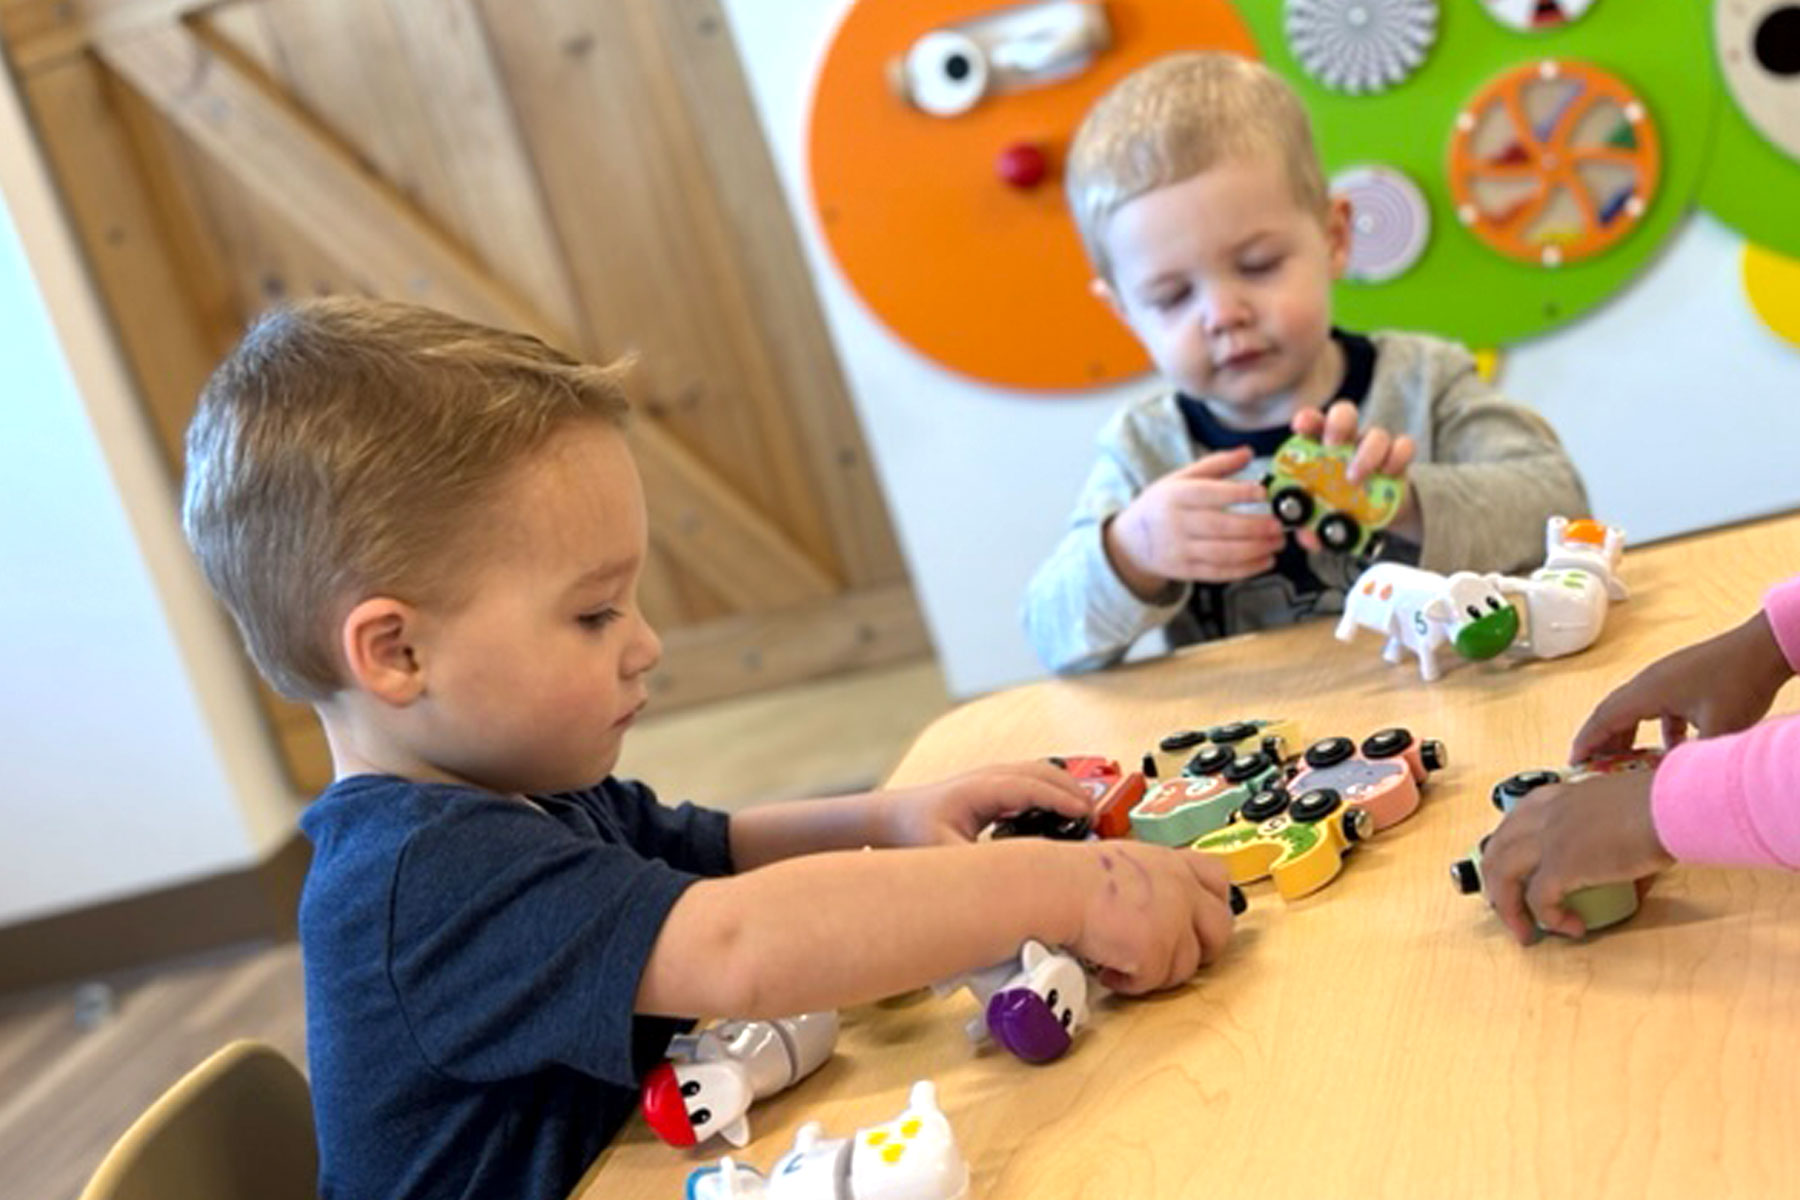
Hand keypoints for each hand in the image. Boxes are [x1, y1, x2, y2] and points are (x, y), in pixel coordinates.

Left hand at [878, 761, 1091, 846]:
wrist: (889, 818)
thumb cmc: (912, 831)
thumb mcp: (943, 853)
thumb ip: (976, 864)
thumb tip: (1009, 875)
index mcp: (978, 790)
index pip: (1029, 787)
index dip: (1060, 798)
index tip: (1084, 812)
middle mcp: (986, 778)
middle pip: (1040, 771)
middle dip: (1071, 787)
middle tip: (1096, 813)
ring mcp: (988, 779)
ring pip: (1037, 772)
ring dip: (1063, 786)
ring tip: (1086, 811)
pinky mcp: (989, 788)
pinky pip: (1029, 782)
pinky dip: (1050, 790)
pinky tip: (1059, 811)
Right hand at [1066, 841, 1235, 993]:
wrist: (1057, 888)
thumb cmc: (1074, 875)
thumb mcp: (1127, 861)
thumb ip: (1154, 881)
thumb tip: (1154, 907)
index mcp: (1173, 864)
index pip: (1218, 879)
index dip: (1214, 905)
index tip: (1200, 922)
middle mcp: (1182, 891)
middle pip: (1219, 930)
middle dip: (1200, 951)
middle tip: (1170, 956)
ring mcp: (1173, 923)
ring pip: (1186, 966)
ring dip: (1156, 971)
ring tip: (1124, 961)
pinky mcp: (1156, 953)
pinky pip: (1153, 982)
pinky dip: (1130, 983)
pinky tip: (1110, 969)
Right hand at [1103, 446, 1287, 598]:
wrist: (1131, 542)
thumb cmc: (1162, 505)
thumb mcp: (1181, 478)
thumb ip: (1216, 465)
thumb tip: (1248, 452)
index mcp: (1176, 496)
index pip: (1210, 494)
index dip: (1239, 493)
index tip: (1264, 492)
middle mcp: (1176, 524)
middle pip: (1221, 527)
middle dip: (1255, 527)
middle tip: (1279, 524)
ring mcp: (1180, 551)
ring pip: (1223, 553)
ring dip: (1256, 549)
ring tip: (1277, 542)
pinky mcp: (1186, 571)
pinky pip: (1220, 573)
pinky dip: (1246, 569)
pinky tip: (1265, 560)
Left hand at [1289, 400, 1418, 547]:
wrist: (1374, 516)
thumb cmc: (1339, 505)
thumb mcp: (1321, 517)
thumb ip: (1310, 525)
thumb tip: (1308, 537)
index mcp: (1320, 447)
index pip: (1313, 422)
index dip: (1307, 418)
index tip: (1300, 426)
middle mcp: (1347, 440)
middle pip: (1345, 413)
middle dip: (1337, 425)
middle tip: (1331, 447)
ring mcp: (1374, 447)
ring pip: (1376, 433)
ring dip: (1366, 454)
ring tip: (1355, 479)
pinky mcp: (1398, 459)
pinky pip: (1404, 446)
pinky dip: (1397, 458)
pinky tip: (1388, 474)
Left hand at [1478, 770, 1671, 943]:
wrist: (1670, 806)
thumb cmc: (1658, 806)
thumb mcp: (1615, 813)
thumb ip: (1605, 839)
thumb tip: (1623, 879)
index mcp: (1553, 798)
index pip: (1510, 827)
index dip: (1505, 857)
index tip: (1513, 879)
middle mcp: (1541, 815)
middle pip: (1495, 853)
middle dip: (1496, 886)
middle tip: (1510, 912)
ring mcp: (1546, 838)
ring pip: (1502, 877)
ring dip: (1509, 910)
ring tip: (1526, 932)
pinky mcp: (1561, 864)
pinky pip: (1539, 900)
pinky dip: (1550, 920)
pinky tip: (1572, 928)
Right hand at [1572, 611, 1791, 760]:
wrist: (1764, 647)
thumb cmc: (1740, 680)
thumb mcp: (1718, 729)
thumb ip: (1694, 760)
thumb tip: (1679, 785)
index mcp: (1648, 691)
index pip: (1604, 719)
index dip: (1586, 743)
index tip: (1572, 763)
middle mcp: (1649, 682)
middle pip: (1612, 713)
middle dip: (1600, 741)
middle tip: (1592, 766)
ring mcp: (1665, 678)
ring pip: (1634, 709)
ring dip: (1627, 733)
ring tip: (1624, 760)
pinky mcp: (1682, 678)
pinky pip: (1657, 706)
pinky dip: (1656, 728)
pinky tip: (1672, 747)